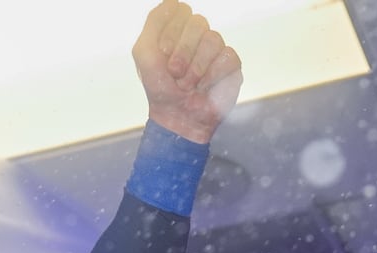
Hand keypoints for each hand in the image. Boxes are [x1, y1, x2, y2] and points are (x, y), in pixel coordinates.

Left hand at [134, 1, 242, 143]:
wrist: (178, 118)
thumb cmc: (160, 87)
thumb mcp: (144, 53)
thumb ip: (153, 22)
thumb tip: (174, 2)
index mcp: (177, 28)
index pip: (180, 9)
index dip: (171, 32)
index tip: (163, 53)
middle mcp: (197, 35)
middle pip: (198, 21)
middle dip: (183, 51)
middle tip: (175, 73)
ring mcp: (216, 49)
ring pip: (213, 38)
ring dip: (196, 67)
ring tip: (188, 84)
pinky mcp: (231, 65)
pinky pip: (228, 57)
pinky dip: (212, 75)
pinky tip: (204, 87)